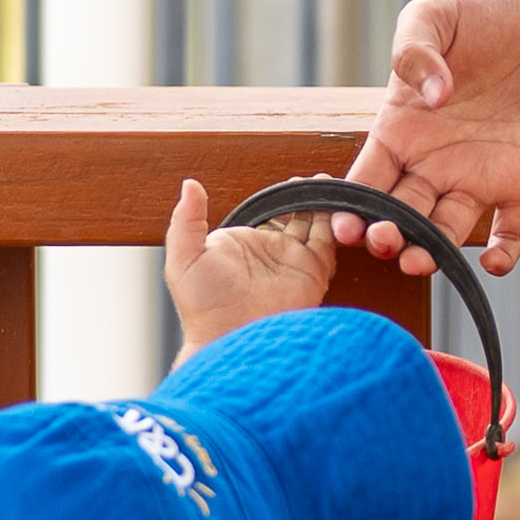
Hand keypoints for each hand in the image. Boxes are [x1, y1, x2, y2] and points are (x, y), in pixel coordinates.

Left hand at [163, 179, 337, 353]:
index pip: (264, 212)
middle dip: (305, 196)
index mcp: (240, 244)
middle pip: (294, 215)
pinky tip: (335, 204)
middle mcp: (269, 252)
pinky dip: (334, 221)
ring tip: (327, 184)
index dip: (279, 195)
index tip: (290, 179)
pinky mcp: (312, 272)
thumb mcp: (184, 258)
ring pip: (314, 224)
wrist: (229, 341)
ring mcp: (292, 262)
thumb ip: (186, 219)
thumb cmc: (202, 309)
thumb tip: (190, 185)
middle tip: (314, 179)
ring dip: (321, 204)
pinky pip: (327, 241)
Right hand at [351, 0, 519, 274]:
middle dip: (387, 236)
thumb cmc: (487, 13)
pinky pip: (512, 230)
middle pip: (400, 215)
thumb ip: (415, 46)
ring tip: (420, 261)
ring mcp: (479, 178)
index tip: (342, 223)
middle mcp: (434, 163)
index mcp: (402, 129)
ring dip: (432, 254)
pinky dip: (504, 252)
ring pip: (446, 232)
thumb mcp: (438, 13)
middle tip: (383, 242)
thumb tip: (430, 96)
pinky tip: (495, 261)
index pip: (367, 180)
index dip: (351, 206)